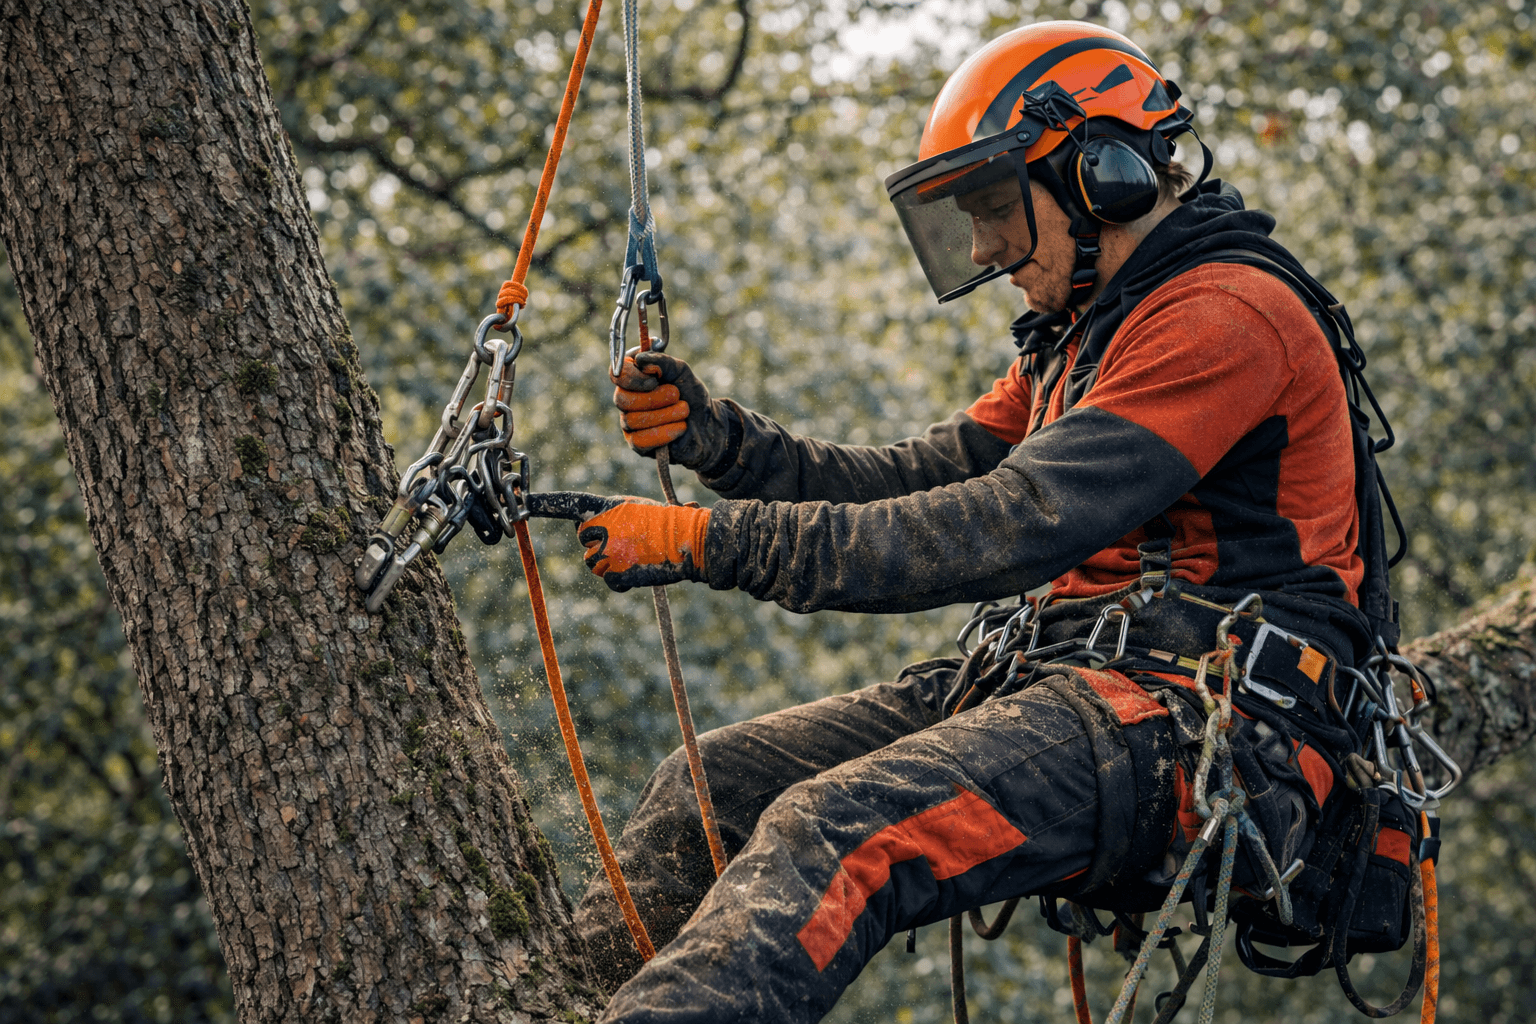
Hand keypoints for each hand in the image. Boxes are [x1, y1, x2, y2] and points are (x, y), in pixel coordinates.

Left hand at [527, 491, 710, 591]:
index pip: (566, 504)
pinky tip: (641, 569)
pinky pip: (611, 582)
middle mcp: (600, 528)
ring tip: (638, 555)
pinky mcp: (615, 574)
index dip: (540, 503)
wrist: (690, 540)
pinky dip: (625, 581)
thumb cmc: (671, 522)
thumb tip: (598, 524)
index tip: (518, 501)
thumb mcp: (640, 509)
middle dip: (600, 544)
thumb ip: (616, 517)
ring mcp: (607, 552)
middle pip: (584, 542)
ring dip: (612, 564)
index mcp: (605, 507)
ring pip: (595, 565)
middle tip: (628, 541)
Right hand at [612, 351, 730, 470]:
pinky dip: (665, 432)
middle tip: (676, 396)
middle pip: (622, 399)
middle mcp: (626, 400)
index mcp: (633, 379)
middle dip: (654, 398)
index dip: (633, 377)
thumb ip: (662, 362)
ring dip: (666, 414)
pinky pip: (640, 440)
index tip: (654, 379)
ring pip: (633, 420)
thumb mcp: (681, 372)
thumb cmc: (692, 396)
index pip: (618, 374)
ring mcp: (629, 424)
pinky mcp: (638, 445)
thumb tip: (640, 359)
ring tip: (684, 411)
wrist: (708, 425)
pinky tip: (680, 428)